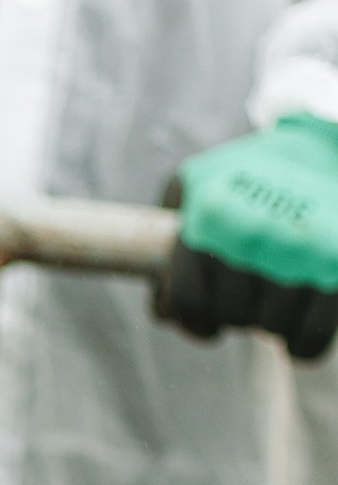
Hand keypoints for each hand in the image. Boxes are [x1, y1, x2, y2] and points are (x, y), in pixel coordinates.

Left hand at [155, 116, 337, 360]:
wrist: (329, 143)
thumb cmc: (256, 168)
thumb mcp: (199, 179)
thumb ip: (165, 232)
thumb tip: (163, 310)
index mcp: (212, 216)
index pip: (188, 304)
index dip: (193, 318)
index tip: (206, 315)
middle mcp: (253, 234)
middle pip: (232, 317)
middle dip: (238, 310)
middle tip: (250, 289)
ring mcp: (301, 252)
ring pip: (272, 329)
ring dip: (272, 319)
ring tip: (279, 289)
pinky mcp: (337, 267)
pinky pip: (308, 342)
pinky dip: (302, 341)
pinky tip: (301, 319)